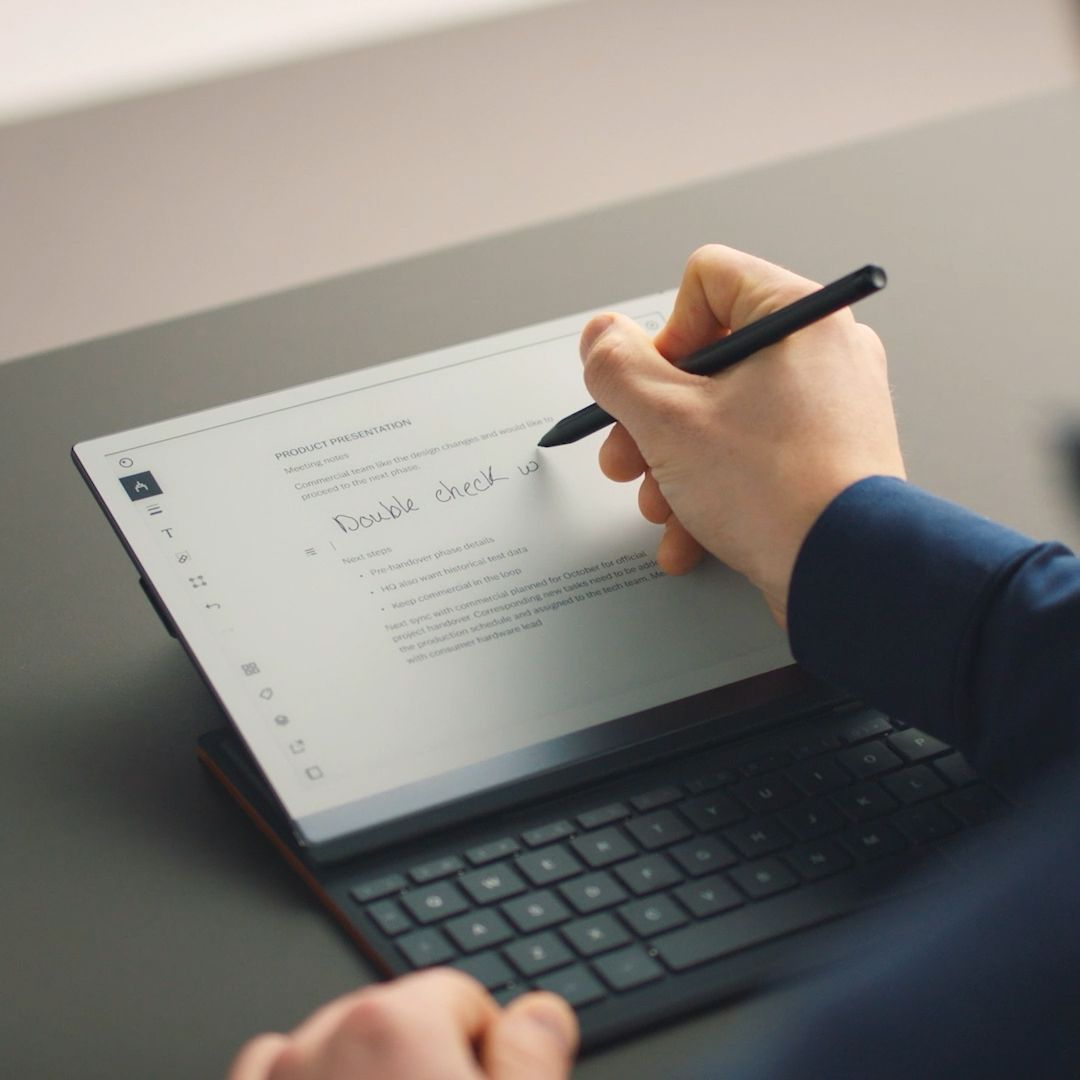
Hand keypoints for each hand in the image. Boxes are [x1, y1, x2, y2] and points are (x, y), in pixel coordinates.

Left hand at [227, 969, 577, 1079]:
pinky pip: (265, 1068)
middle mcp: (320, 1040)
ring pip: (331, 1041)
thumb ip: (531, 1059)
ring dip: (360, 1075)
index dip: (484, 1051)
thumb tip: (542, 1010)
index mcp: (394, 1025)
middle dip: (424, 1064)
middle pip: (395, 1017)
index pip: (458, 997)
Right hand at [580, 244, 904, 625]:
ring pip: (724, 419)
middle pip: (707, 362)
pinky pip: (754, 459)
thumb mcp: (667, 420)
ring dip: (674, 466)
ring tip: (662, 507)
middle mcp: (823, 354)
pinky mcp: (828, 459)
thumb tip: (600, 337)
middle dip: (652, 422)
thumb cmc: (778, 492)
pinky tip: (690, 535)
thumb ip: (617, 368)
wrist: (847, 575)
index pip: (707, 281)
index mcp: (798, 318)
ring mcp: (830, 409)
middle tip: (628, 456)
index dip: (663, 335)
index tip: (652, 387)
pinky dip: (714, 492)